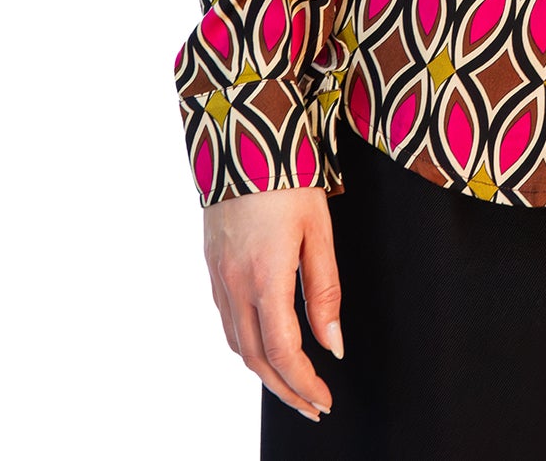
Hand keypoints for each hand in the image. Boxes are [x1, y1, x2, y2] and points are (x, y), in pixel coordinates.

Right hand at [204, 186, 344, 423]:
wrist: (242, 138)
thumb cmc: (288, 178)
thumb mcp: (319, 230)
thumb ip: (325, 290)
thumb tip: (332, 345)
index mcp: (265, 278)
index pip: (284, 352)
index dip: (305, 384)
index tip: (325, 399)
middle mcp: (235, 284)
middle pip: (256, 359)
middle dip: (286, 390)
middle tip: (313, 406)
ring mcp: (219, 276)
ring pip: (237, 344)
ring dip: (264, 372)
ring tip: (293, 384)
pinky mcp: (213, 266)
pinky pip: (227, 320)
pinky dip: (247, 344)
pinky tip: (265, 345)